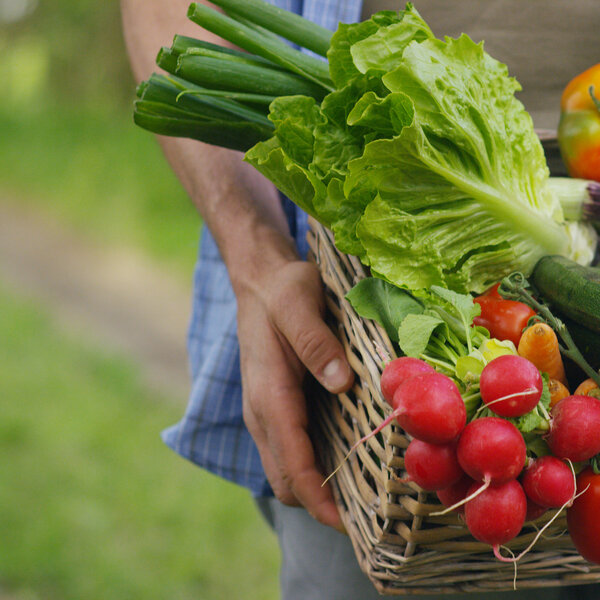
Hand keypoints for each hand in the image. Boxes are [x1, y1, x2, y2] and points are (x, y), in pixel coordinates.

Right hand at [236, 256, 353, 530]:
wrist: (260, 282)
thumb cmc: (282, 290)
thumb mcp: (298, 303)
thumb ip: (315, 342)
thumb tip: (341, 384)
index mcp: (268, 394)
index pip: (291, 463)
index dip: (319, 500)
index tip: (350, 525)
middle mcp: (262, 412)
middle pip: (286, 480)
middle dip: (319, 505)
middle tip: (368, 515)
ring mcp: (265, 412)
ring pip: (286, 470)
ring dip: (316, 490)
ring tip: (362, 497)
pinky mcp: (275, 407)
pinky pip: (290, 451)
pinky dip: (312, 468)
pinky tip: (345, 461)